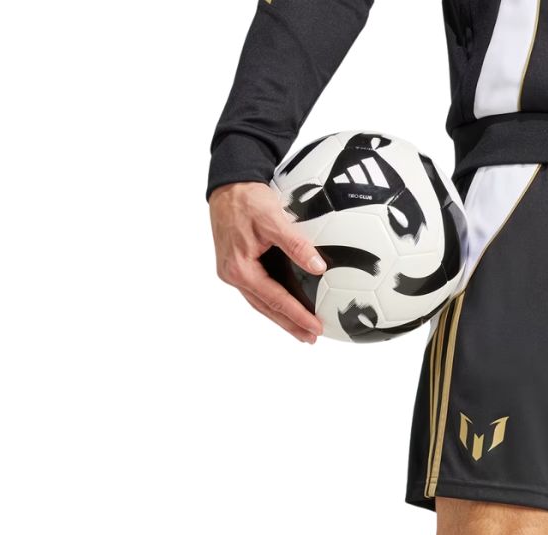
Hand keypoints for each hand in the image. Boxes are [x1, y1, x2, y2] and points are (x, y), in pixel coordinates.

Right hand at [210, 182, 324, 343]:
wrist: (228, 184)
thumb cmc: (247, 199)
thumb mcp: (273, 219)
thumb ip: (296, 244)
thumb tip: (319, 267)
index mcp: (240, 268)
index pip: (275, 299)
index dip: (297, 315)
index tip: (316, 327)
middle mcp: (233, 274)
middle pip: (266, 308)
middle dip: (290, 325)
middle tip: (311, 338)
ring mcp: (232, 271)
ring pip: (261, 302)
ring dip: (281, 317)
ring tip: (302, 330)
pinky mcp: (236, 264)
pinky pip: (257, 290)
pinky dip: (273, 302)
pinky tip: (285, 307)